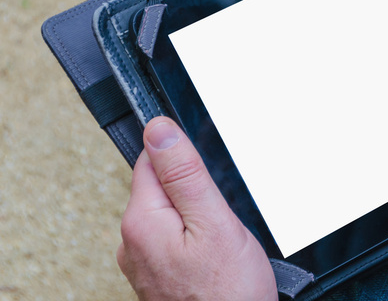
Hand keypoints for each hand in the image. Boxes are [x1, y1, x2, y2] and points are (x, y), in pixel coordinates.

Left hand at [117, 117, 276, 300]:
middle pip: (162, 187)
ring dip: (196, 217)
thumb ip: (184, 174)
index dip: (183, 160)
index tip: (204, 177)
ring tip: (219, 242)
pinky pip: (174, 239)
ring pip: (171, 214)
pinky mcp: (158, 275)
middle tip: (219, 219)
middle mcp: (133, 241)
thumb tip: (158, 129)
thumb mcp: (214, 221)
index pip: (151, 160)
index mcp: (141, 221)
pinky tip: (213, 258)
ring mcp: (143, 261)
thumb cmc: (228, 292)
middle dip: (194, 192)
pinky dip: (195, 239)